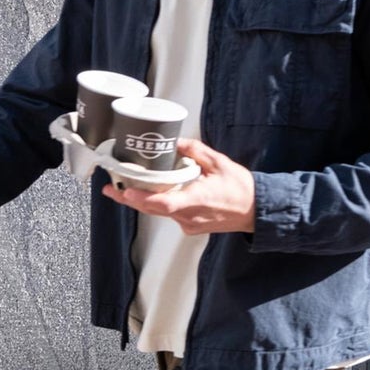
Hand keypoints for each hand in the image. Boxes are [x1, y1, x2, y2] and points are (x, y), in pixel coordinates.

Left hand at [102, 137, 254, 234]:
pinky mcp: (191, 226)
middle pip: (152, 209)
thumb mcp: (219, 163)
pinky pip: (170, 214)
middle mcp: (189, 216)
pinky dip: (160, 203)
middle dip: (130, 198)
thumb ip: (195, 151)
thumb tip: (176, 142)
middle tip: (111, 187)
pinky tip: (154, 192)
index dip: (139, 198)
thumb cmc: (242, 190)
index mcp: (196, 200)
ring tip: (125, 188)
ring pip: (159, 212)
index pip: (161, 203)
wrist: (257, 211)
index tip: (123, 190)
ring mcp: (189, 224)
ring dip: (143, 201)